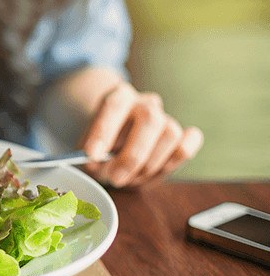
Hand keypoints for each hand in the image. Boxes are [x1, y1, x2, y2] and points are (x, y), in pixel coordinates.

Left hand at [81, 82, 203, 187]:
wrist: (115, 148)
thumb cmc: (100, 150)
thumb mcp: (88, 154)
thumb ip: (93, 159)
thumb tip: (99, 164)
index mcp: (119, 97)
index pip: (113, 106)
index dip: (103, 131)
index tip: (92, 154)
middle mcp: (145, 104)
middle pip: (150, 118)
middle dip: (132, 155)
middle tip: (115, 178)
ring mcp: (166, 119)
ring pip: (170, 134)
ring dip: (150, 164)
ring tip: (131, 178)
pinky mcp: (182, 137)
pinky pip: (187, 145)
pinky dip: (176, 160)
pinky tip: (157, 169)